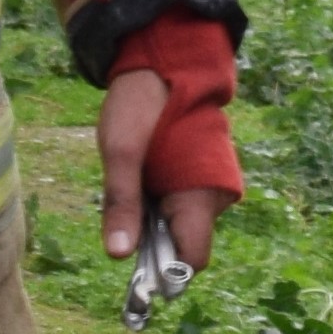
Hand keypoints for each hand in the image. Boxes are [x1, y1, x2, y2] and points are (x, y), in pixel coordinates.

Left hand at [97, 68, 232, 270]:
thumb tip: (117, 255)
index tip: (131, 266)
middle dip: (152, 242)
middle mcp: (215, 197)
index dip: (163, 271)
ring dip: (153, 221)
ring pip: (179, 226)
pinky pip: (181, 207)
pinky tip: (144, 178)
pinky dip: (159, 204)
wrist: (167, 62)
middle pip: (183, 245)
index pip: (191, 260)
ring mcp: (210, 187)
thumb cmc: (144, 102)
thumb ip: (121, 204)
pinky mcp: (201, 178)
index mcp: (201, 195)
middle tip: (123, 215)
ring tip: (134, 184)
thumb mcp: (121, 151)